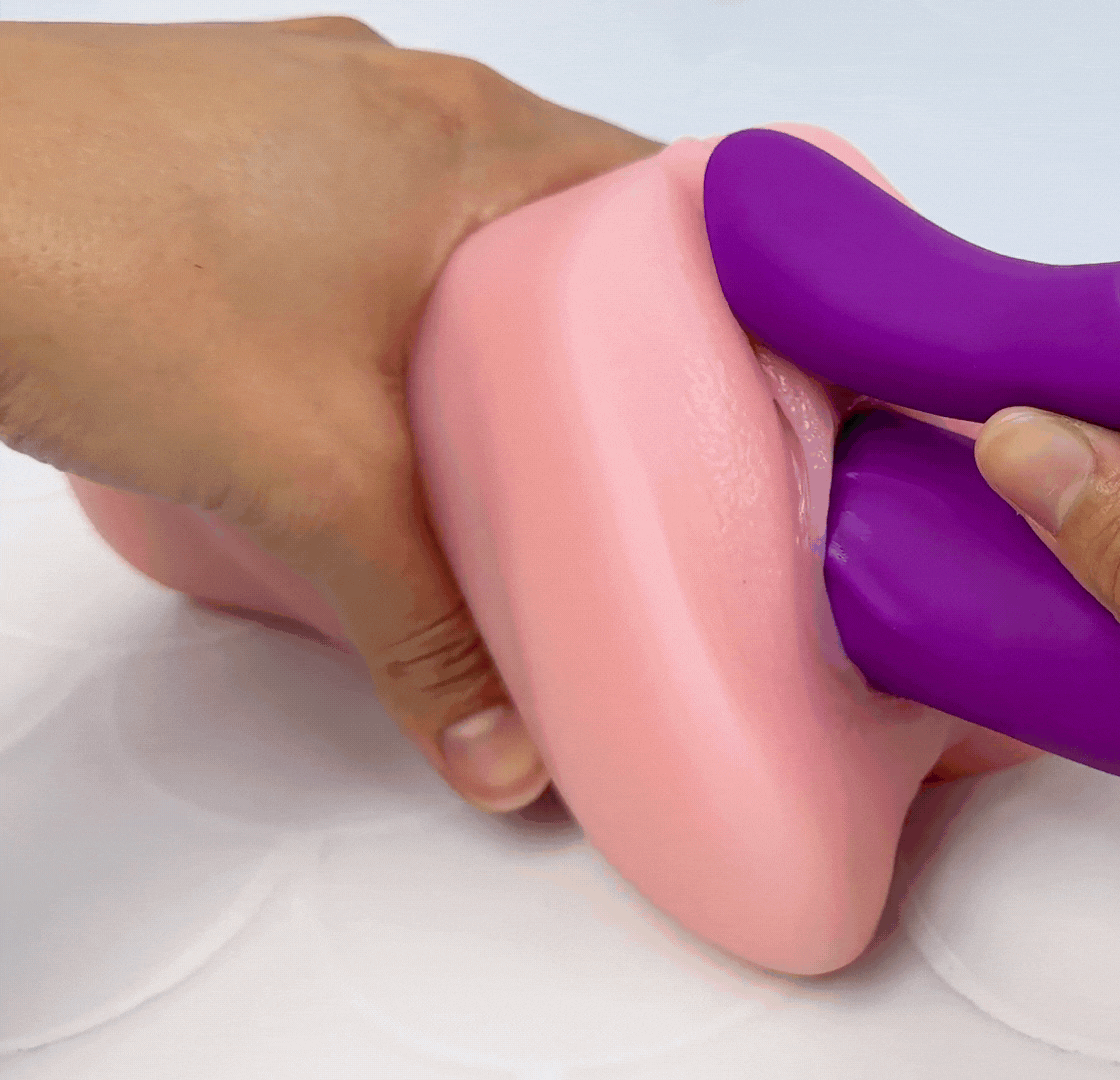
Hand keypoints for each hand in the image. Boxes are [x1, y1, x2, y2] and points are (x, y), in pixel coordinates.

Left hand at [0, 18, 659, 810]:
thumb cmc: (74, 258)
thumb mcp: (299, 479)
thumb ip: (420, 628)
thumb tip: (496, 745)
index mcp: (471, 138)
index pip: (669, 192)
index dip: (727, 289)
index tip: (746, 379)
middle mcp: (400, 87)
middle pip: (569, 199)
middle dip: (604, 315)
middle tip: (623, 431)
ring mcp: (306, 89)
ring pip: (460, 192)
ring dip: (489, 288)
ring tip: (493, 409)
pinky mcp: (224, 118)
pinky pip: (365, 187)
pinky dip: (393, 264)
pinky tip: (353, 353)